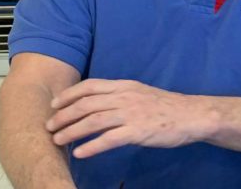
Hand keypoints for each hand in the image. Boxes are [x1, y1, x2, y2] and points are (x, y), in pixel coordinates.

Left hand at [46, 79, 213, 157]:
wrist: (191, 115)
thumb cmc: (166, 107)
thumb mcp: (140, 93)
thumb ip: (120, 96)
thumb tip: (97, 103)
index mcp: (125, 86)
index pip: (90, 86)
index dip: (69, 95)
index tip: (54, 105)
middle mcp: (125, 97)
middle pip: (86, 104)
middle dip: (64, 115)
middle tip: (49, 126)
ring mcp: (131, 114)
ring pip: (93, 121)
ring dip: (72, 131)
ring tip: (58, 140)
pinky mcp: (138, 131)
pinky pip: (109, 139)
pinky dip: (91, 146)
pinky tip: (80, 153)